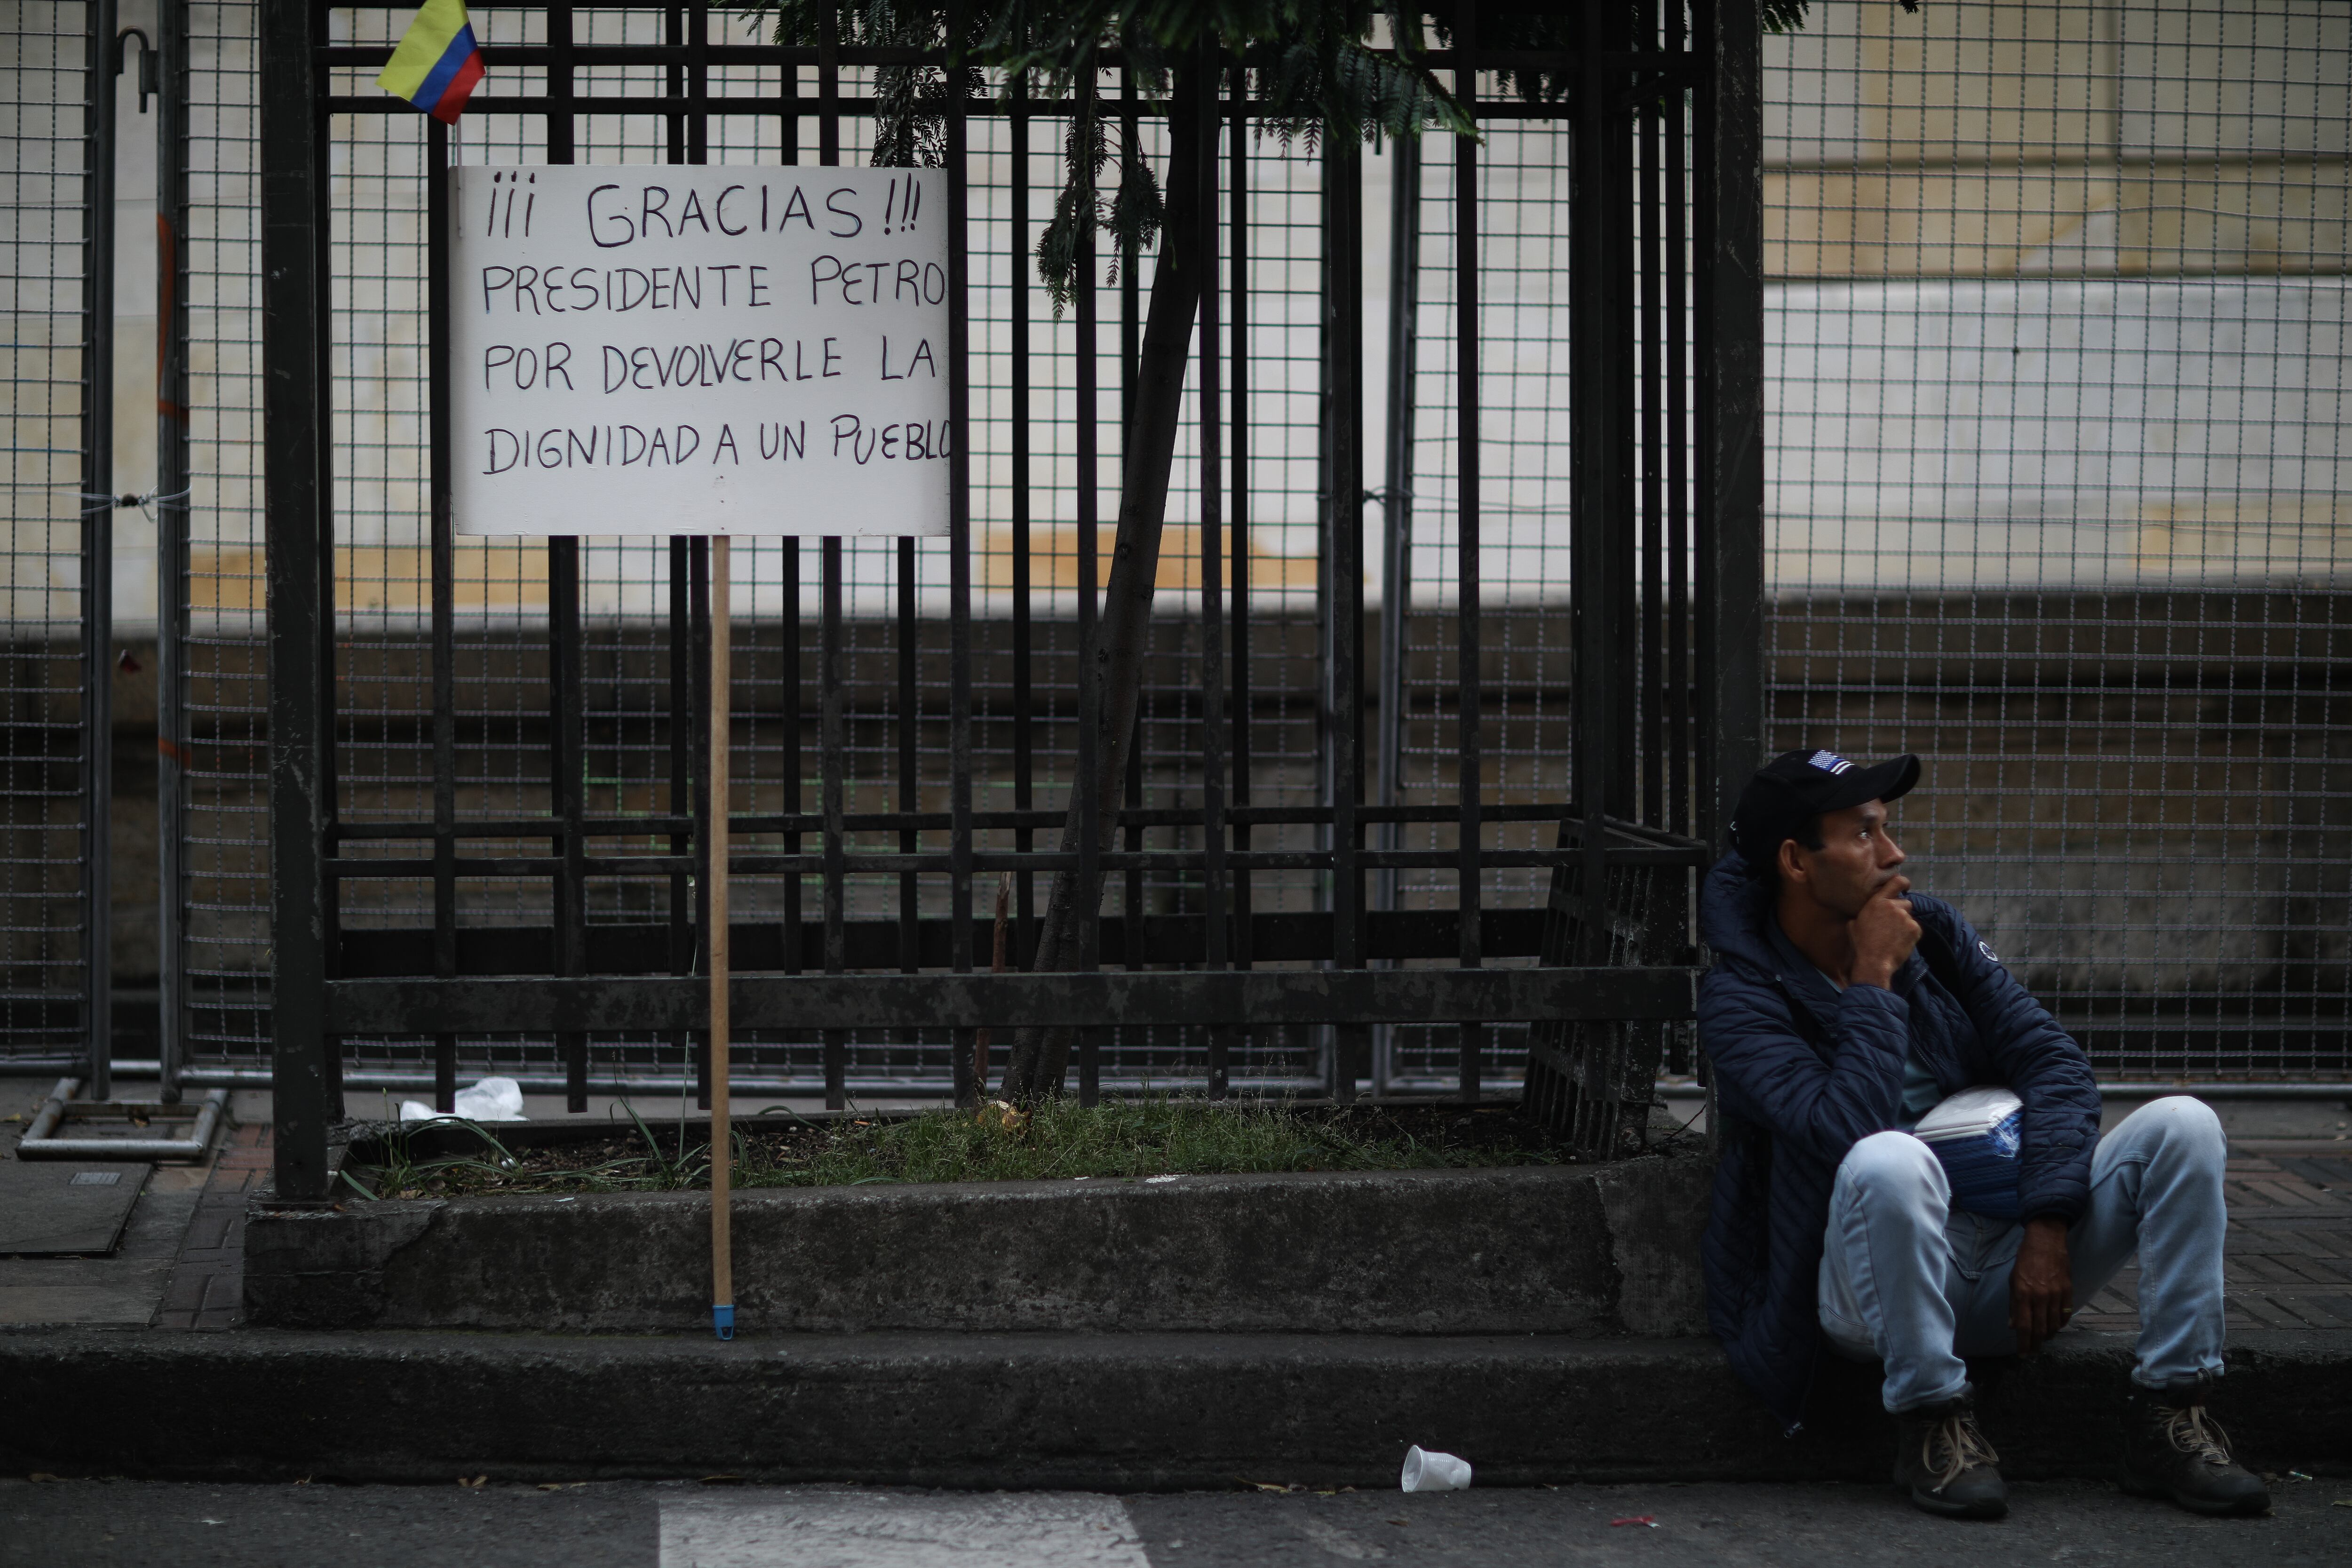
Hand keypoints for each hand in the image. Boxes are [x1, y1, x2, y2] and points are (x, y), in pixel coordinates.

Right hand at [1848, 874, 1919, 988]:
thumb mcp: (1854, 925)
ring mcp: (1905, 917)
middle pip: (1905, 903)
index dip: (1903, 882)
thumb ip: (1863, 914)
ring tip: (1894, 938)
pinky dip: (1910, 935)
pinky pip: (1916, 929)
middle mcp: (1893, 906)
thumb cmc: (1862, 944)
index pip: (1896, 882)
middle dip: (1901, 912)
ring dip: (1905, 925)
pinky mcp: (1915, 929)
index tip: (1905, 886)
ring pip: (1910, 918)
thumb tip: (1864, 915)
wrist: (1874, 962)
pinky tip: (1900, 943)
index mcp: (1877, 902)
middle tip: (1893, 926)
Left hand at [2009, 1216, 2073, 1353]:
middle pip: (2040, 1329)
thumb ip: (2013, 1304)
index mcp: (2023, 1293)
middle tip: (2033, 1351)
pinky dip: (2061, 1323)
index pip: (2023, 1326)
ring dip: (2048, 1335)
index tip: (2023, 1354)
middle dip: (2036, 1343)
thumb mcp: (2012, 1280)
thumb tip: (2012, 1326)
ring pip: (2054, 1324)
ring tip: (2043, 1339)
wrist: (2046, 1241)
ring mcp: (2056, 1294)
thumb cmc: (2025, 1260)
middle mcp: (2040, 1296)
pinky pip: (2066, 1313)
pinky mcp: (2068, 1290)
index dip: (2023, 1343)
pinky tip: (2056, 1326)